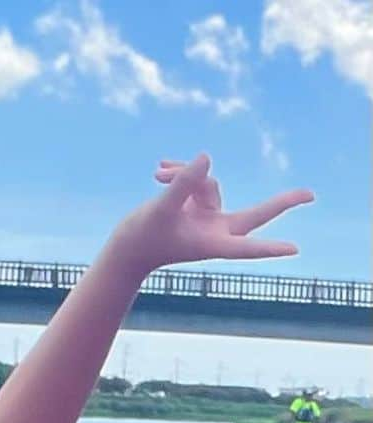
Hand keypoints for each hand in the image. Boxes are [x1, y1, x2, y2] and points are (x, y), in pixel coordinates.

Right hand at [107, 154, 312, 277]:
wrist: (127, 248)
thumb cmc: (141, 238)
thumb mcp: (160, 210)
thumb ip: (183, 185)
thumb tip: (207, 158)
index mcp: (210, 244)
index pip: (244, 246)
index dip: (267, 248)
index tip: (293, 250)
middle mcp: (214, 231)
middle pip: (255, 215)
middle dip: (281, 203)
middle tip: (311, 195)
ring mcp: (207, 218)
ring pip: (209, 184)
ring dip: (184, 176)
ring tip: (158, 174)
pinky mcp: (196, 207)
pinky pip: (196, 180)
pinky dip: (179, 174)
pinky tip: (159, 170)